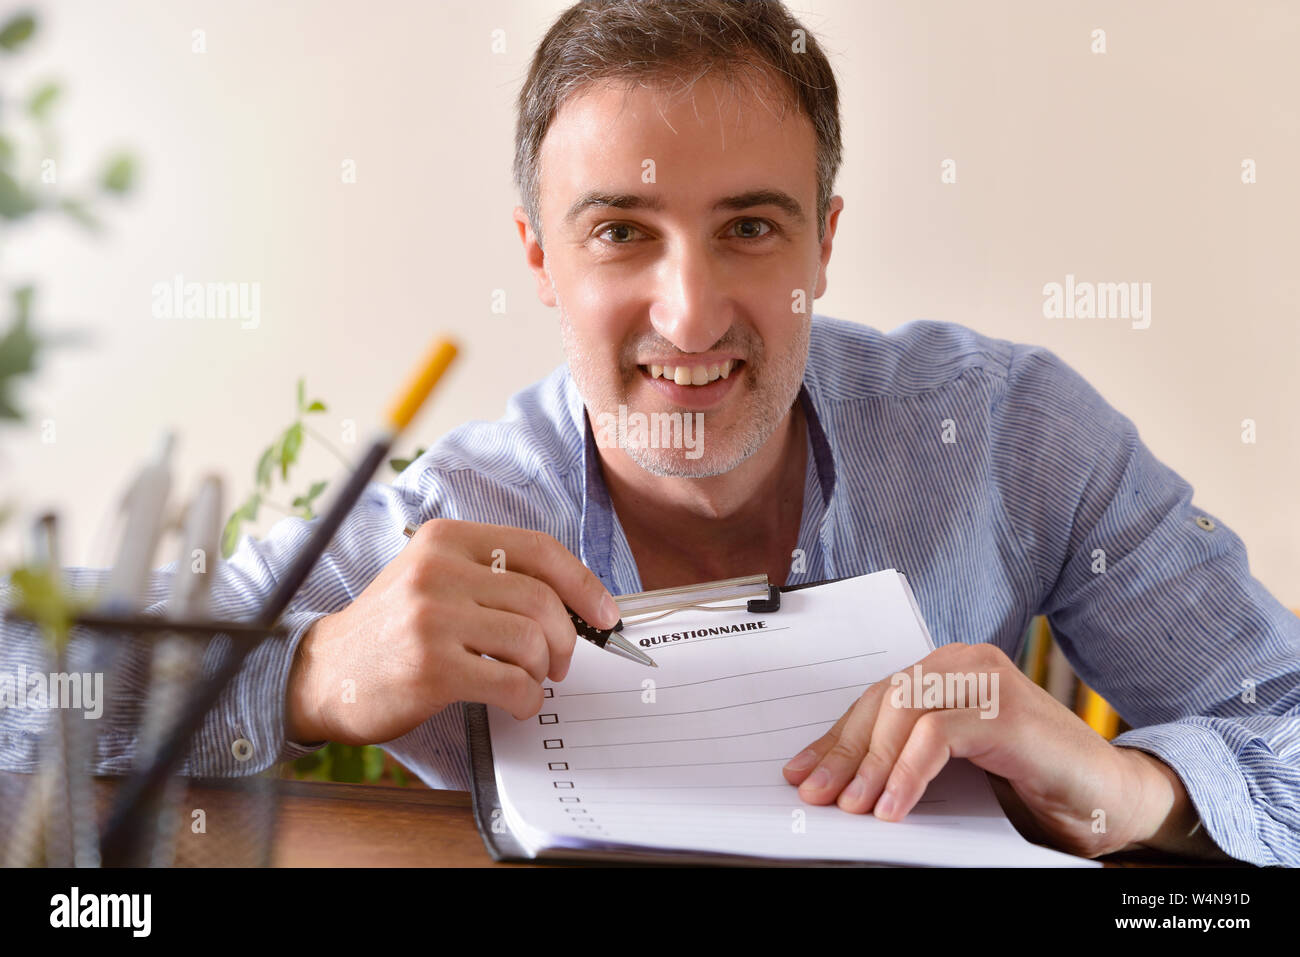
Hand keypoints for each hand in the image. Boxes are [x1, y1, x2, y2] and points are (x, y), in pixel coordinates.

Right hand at [285, 519, 618, 744]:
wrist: (324, 674)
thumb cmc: (392, 629)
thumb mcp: (434, 578)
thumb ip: (493, 576)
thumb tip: (574, 600)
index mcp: (446, 539)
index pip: (538, 549)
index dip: (583, 583)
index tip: (604, 614)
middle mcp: (438, 570)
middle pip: (542, 599)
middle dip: (566, 638)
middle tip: (559, 661)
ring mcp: (432, 618)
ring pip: (531, 641)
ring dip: (543, 671)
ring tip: (529, 682)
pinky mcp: (431, 667)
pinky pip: (510, 682)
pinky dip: (527, 699)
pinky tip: (516, 702)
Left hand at [781, 641, 1168, 857]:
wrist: (1109, 798)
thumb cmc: (1030, 781)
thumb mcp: (954, 764)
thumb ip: (908, 755)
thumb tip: (840, 778)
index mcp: (950, 668)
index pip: (878, 698)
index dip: (838, 736)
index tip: (802, 771)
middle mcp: (967, 662)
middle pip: (884, 700)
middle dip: (845, 751)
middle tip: (817, 794)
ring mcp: (988, 680)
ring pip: (904, 712)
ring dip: (871, 765)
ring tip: (852, 807)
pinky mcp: (1005, 709)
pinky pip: (937, 736)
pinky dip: (908, 774)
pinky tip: (892, 807)